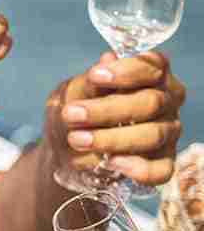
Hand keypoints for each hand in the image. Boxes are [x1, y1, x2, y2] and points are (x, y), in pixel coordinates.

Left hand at [48, 51, 184, 187]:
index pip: (151, 66)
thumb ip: (91, 83)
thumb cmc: (75, 111)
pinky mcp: (162, 162)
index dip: (126, 71)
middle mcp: (165, 101)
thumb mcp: (74, 93)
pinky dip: (137, 168)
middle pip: (150, 102)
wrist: (63, 147)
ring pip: (152, 135)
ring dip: (112, 139)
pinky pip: (160, 170)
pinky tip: (111, 162)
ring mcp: (167, 133)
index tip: (94, 76)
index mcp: (150, 75)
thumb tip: (107, 60)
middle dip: (107, 110)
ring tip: (76, 139)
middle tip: (71, 114)